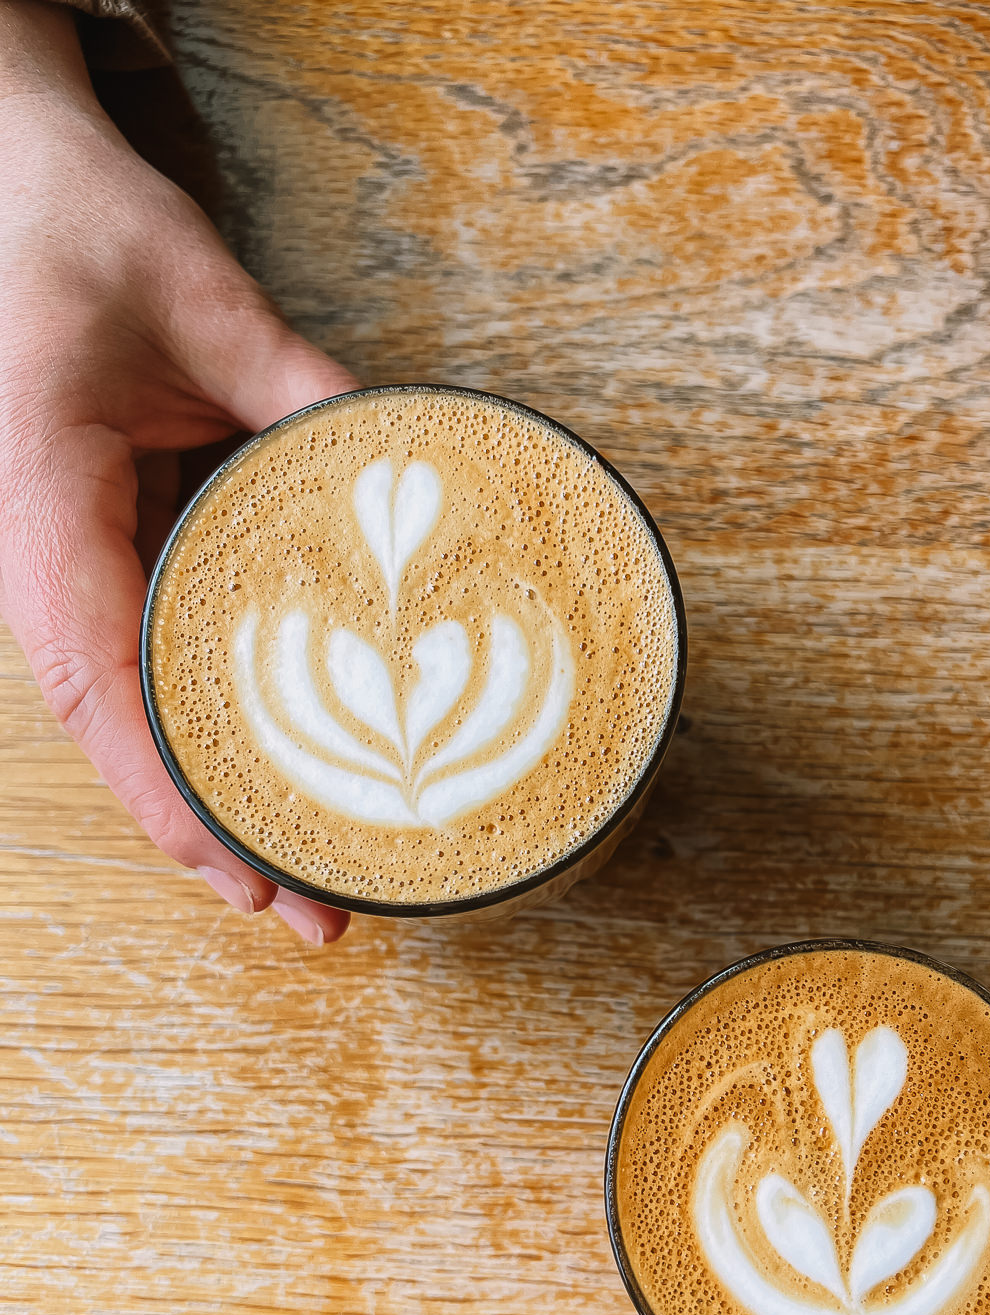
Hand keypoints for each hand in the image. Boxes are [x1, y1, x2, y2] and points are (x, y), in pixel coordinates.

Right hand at [0, 0, 356, 941]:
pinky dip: (211, 739)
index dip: (168, 791)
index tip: (243, 868)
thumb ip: (300, 385)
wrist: (14, 186)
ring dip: (212, 808)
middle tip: (318, 916)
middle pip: (121, 737)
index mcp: (44, 509)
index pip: (98, 685)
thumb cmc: (78, 234)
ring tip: (305, 885)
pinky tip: (278, 782)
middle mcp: (44, 564)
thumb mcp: (203, 299)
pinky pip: (152, 670)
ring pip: (134, 720)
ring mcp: (72, 571)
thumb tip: (413, 467)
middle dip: (210, 839)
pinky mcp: (107, 561)